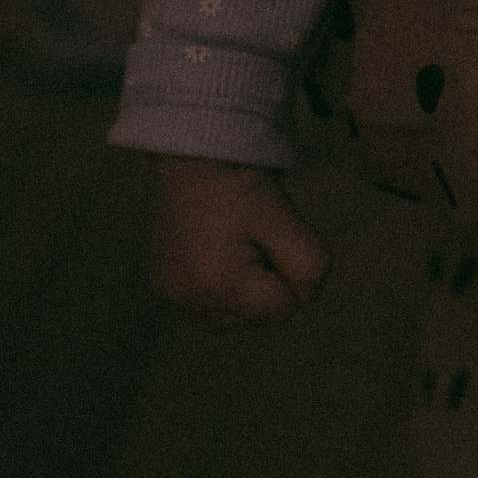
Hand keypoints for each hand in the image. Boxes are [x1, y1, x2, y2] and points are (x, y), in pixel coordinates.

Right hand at [149, 154, 329, 324]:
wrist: (195, 160)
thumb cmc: (239, 186)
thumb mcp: (285, 219)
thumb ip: (310, 265)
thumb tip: (306, 297)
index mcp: (217, 284)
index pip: (284, 308)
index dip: (289, 273)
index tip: (270, 238)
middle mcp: (188, 301)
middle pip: (261, 317)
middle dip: (269, 282)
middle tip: (251, 237)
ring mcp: (174, 299)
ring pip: (240, 317)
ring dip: (248, 288)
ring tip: (233, 244)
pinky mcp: (167, 291)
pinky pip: (214, 309)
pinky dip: (227, 289)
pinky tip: (220, 255)